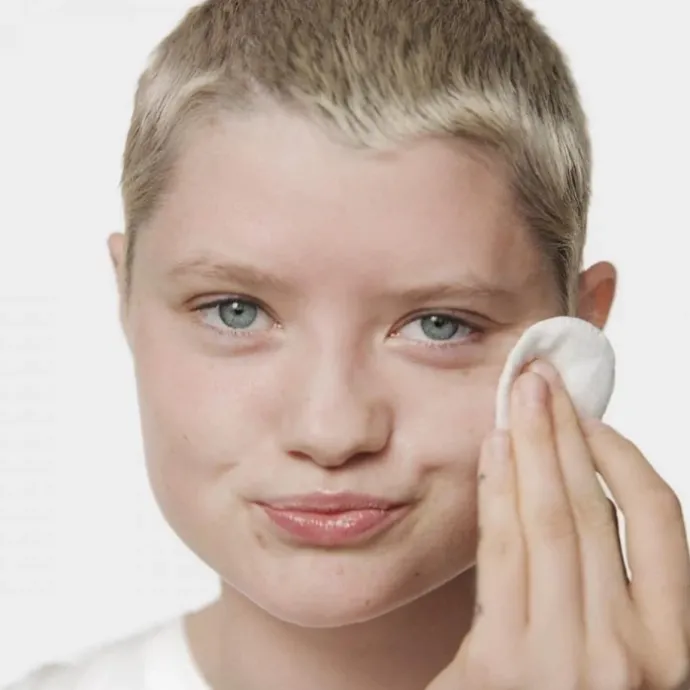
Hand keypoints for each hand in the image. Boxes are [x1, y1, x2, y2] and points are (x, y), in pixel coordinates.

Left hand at [426, 359, 689, 689]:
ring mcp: (562, 659)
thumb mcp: (624, 667)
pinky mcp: (498, 667)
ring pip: (549, 521)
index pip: (659, 522)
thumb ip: (613, 600)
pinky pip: (501, 555)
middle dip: (565, 431)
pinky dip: (497, 494)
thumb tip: (587, 507)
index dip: (624, 458)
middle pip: (594, 507)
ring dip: (532, 448)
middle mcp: (628, 651)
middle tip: (542, 378)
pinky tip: (492, 453)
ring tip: (518, 397)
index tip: (593, 419)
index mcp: (672, 650)